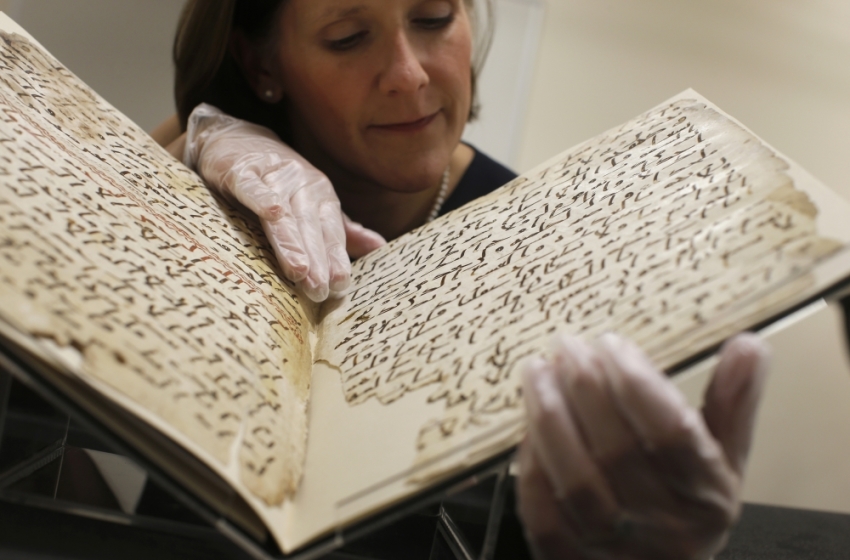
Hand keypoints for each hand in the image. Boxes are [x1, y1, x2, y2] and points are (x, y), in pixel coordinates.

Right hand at [184, 104, 385, 301]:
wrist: (233, 138)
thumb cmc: (277, 180)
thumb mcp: (312, 203)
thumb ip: (342, 229)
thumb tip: (380, 246)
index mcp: (321, 196)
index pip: (330, 231)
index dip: (335, 258)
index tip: (341, 286)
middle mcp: (301, 185)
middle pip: (310, 227)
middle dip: (317, 259)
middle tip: (321, 291)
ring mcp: (272, 177)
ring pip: (284, 213)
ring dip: (292, 241)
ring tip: (299, 271)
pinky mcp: (241, 171)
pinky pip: (252, 186)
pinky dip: (262, 198)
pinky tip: (272, 213)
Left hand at [518, 332, 768, 559]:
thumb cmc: (686, 507)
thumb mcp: (723, 459)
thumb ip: (732, 402)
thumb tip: (749, 344)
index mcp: (707, 495)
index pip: (672, 433)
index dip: (636, 383)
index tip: (611, 344)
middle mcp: (664, 527)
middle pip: (617, 452)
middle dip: (585, 389)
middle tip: (566, 346)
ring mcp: (615, 548)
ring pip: (576, 483)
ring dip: (550, 418)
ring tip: (536, 372)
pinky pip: (542, 514)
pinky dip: (531, 466)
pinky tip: (525, 426)